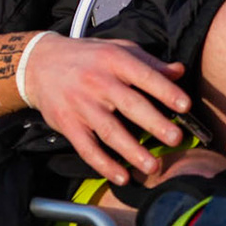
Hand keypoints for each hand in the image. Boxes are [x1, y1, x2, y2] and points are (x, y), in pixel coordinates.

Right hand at [20, 32, 191, 185]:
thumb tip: (179, 72)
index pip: (144, 75)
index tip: (185, 105)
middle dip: (155, 123)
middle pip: (130, 105)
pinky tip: (122, 177)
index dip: (165, 91)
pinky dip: (104, 165)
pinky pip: (87, 149)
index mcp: (114, 60)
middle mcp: (98, 82)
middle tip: (176, 139)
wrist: (39, 64)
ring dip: (133, 151)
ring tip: (153, 166)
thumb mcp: (117, 49)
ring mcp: (82, 105)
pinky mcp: (69, 124)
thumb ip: (148, 62)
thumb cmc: (87, 57)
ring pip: (110, 132)